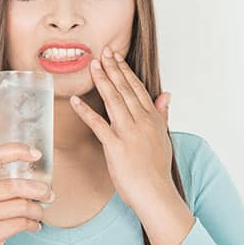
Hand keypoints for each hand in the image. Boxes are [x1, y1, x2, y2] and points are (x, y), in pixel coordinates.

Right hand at [0, 143, 54, 244]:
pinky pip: (20, 224)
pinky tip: (34, 224)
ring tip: (40, 212)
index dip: (17, 150)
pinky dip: (33, 224)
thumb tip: (35, 174)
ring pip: (21, 206)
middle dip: (38, 189)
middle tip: (48, 193)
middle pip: (13, 186)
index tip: (36, 154)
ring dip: (37, 210)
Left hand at [69, 45, 173, 208]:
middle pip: (125, 89)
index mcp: (152, 119)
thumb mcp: (164, 137)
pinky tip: (76, 100)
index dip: (125, 71)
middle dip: (113, 68)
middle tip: (103, 51)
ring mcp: (128, 133)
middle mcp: (141, 122)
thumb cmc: (157, 170)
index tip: (116, 56)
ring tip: (92, 66)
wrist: (155, 193)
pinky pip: (98, 124)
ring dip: (102, 81)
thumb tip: (167, 95)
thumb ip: (163, 114)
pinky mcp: (115, 146)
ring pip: (113, 100)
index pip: (138, 88)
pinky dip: (86, 111)